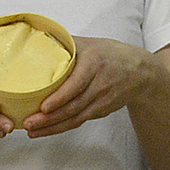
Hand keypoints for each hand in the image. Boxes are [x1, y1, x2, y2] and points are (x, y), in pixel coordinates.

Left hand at [25, 37, 156, 137]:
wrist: (140, 72)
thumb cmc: (110, 55)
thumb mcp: (90, 43)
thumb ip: (65, 42)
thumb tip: (35, 38)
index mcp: (94, 63)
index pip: (77, 84)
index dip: (60, 98)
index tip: (44, 107)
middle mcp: (100, 83)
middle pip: (74, 105)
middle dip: (50, 118)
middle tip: (28, 123)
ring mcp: (102, 100)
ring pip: (76, 117)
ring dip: (52, 127)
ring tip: (32, 130)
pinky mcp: (101, 110)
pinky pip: (80, 121)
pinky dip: (61, 127)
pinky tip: (46, 130)